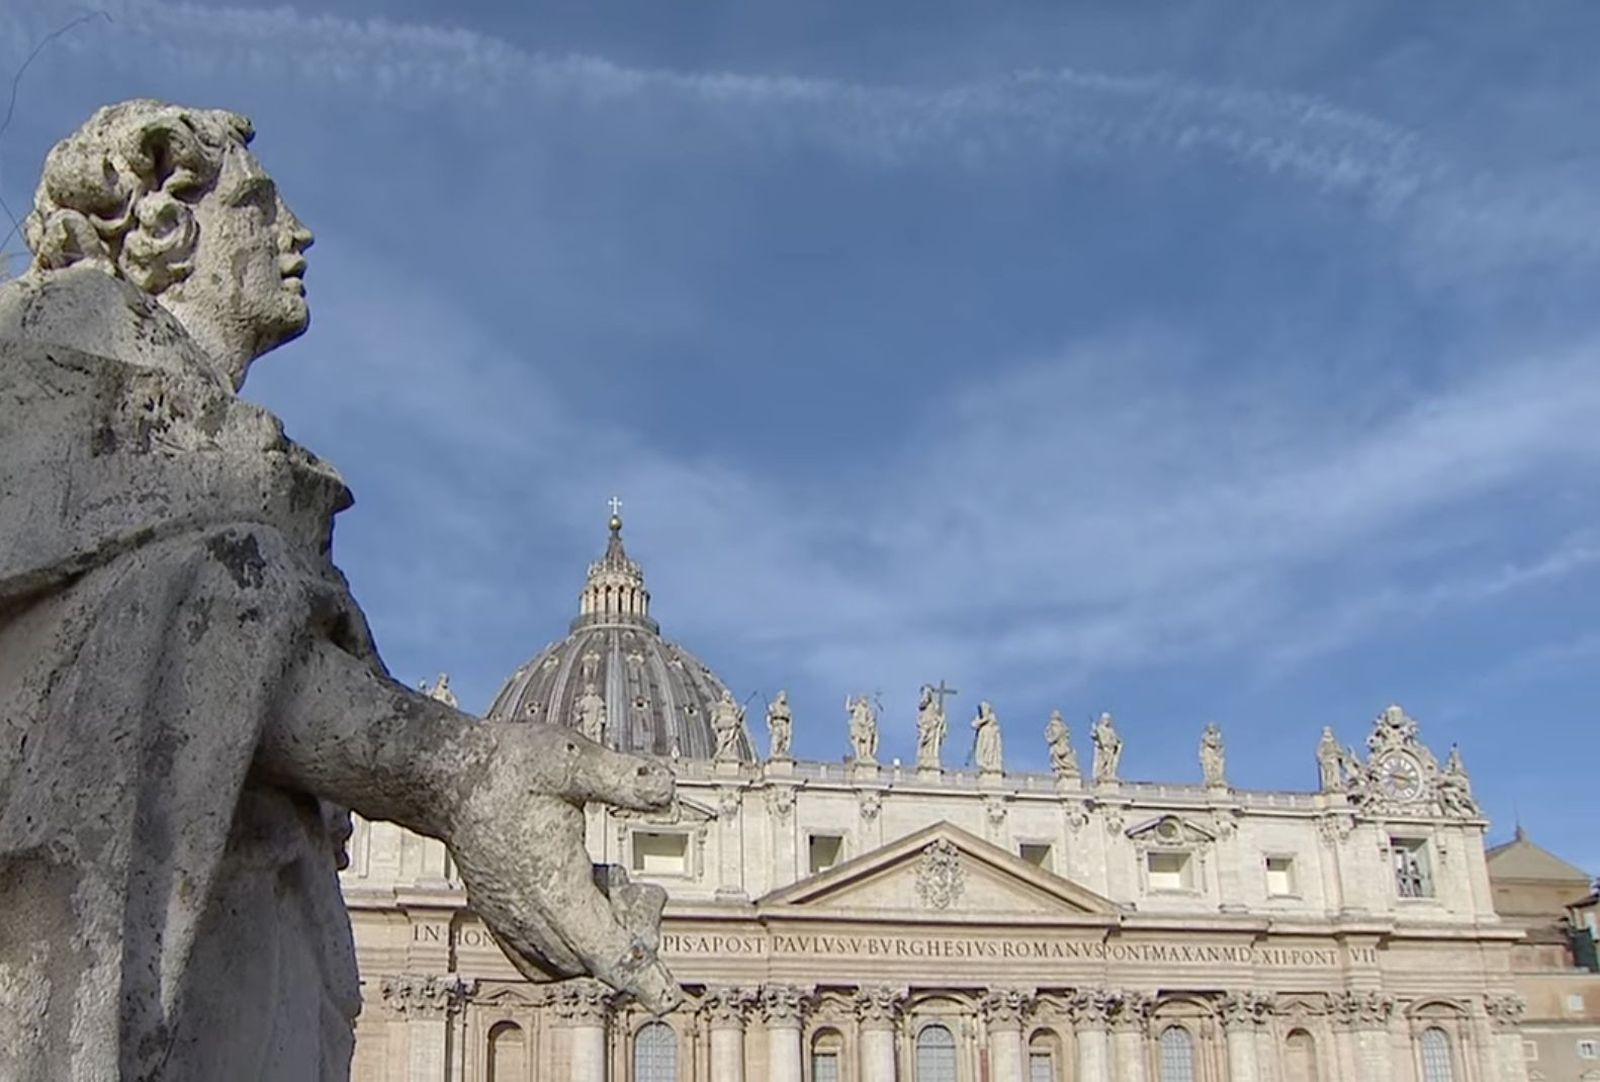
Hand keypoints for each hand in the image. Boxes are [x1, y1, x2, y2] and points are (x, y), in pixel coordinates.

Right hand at [446, 722, 681, 1012]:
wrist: (443, 776)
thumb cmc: (508, 764)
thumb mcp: (569, 760)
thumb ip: (619, 777)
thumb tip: (668, 790)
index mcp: (554, 888)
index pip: (606, 951)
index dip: (643, 974)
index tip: (670, 1000)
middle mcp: (529, 918)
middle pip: (595, 959)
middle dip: (633, 934)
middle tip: (648, 891)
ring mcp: (510, 923)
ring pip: (569, 962)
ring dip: (602, 937)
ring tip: (609, 882)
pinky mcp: (499, 918)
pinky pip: (541, 960)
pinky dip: (571, 946)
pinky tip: (583, 897)